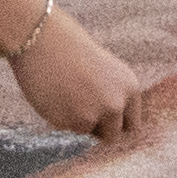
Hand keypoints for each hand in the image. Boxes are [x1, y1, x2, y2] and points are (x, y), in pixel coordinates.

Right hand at [8, 16, 149, 141]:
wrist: (44, 41)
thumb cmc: (72, 48)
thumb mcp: (106, 71)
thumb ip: (113, 95)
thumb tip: (113, 121)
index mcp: (130, 88)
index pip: (132, 125)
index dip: (117, 123)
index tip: (105, 120)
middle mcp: (116, 104)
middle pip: (112, 136)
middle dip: (99, 128)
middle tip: (83, 111)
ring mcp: (93, 116)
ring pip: (87, 131)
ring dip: (77, 120)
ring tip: (65, 93)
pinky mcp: (69, 122)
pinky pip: (67, 127)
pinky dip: (60, 117)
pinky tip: (54, 95)